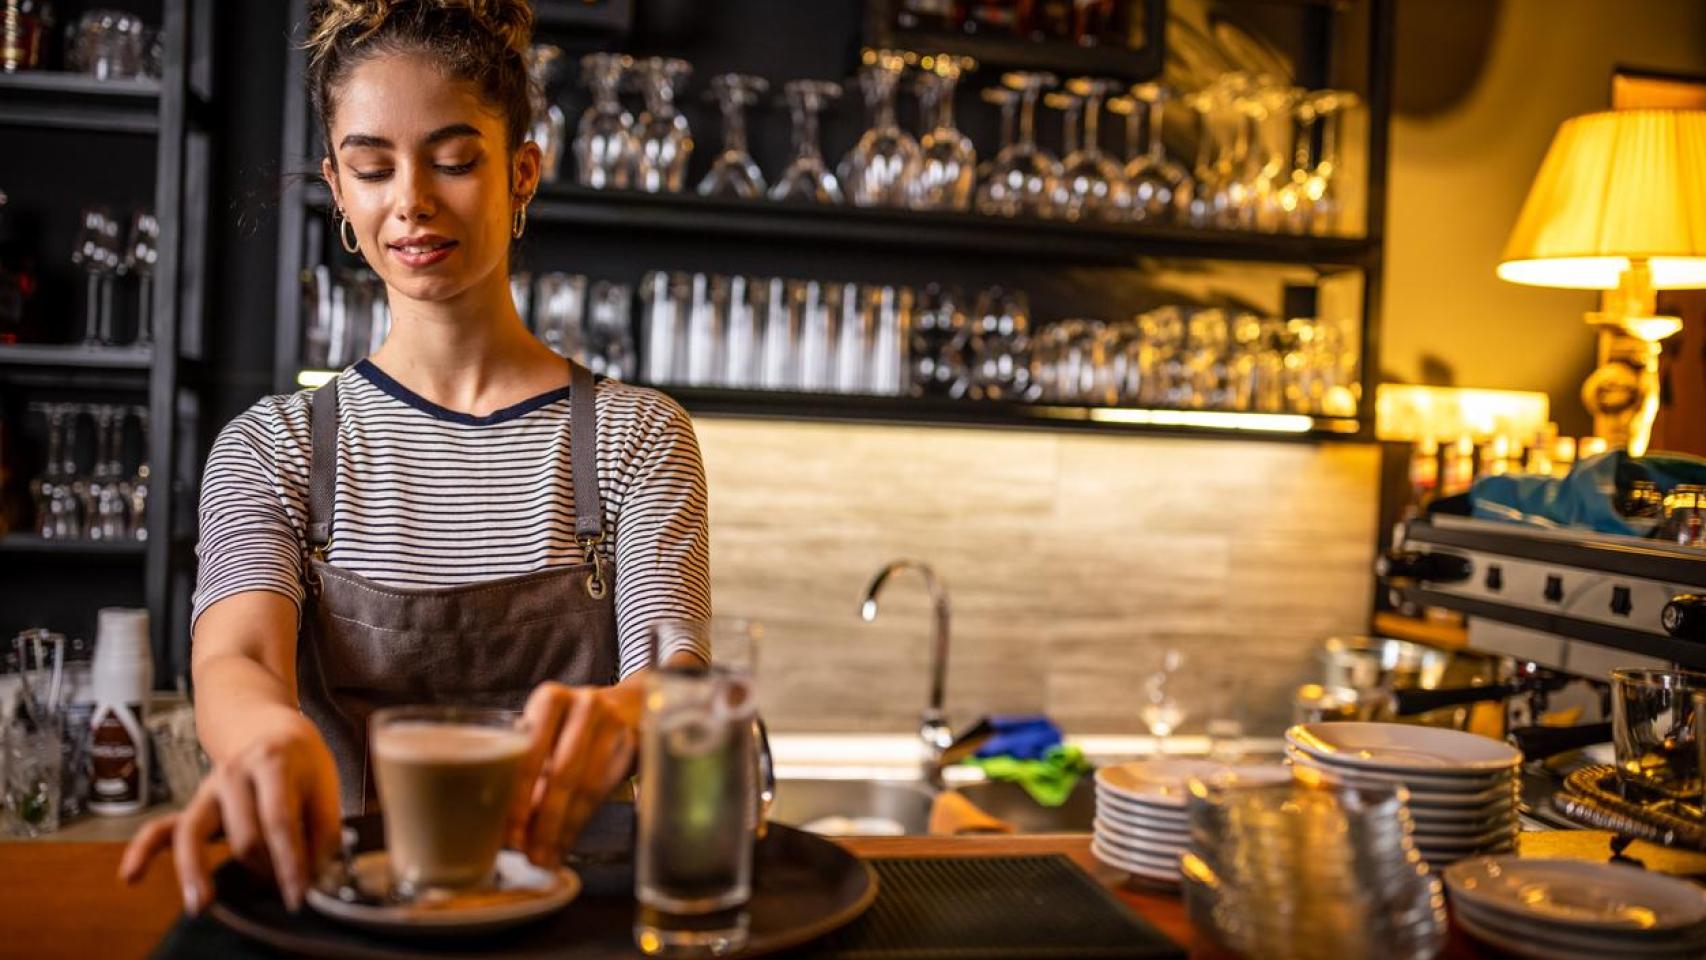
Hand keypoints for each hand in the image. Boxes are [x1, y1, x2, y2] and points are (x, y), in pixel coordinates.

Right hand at [117, 711, 341, 914]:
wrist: (266, 727)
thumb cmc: (301, 760)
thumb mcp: (325, 783)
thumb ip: (323, 828)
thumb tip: (318, 875)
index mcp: (273, 762)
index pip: (279, 821)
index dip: (290, 862)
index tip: (299, 894)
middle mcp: (234, 773)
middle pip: (242, 834)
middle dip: (264, 869)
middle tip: (284, 888)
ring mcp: (208, 789)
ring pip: (193, 832)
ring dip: (196, 871)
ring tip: (201, 905)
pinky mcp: (193, 805)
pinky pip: (162, 827)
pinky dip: (143, 851)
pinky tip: (130, 876)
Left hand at [508, 680, 642, 865]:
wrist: (626, 706)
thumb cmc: (570, 727)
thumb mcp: (545, 734)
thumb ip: (528, 770)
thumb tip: (506, 829)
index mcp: (550, 698)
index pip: (531, 753)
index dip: (519, 799)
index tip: (509, 835)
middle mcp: (584, 704)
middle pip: (562, 773)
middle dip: (544, 821)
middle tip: (531, 854)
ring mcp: (614, 722)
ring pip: (587, 786)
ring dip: (564, 828)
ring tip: (547, 856)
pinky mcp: (632, 742)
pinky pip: (604, 790)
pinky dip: (582, 821)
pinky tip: (567, 840)